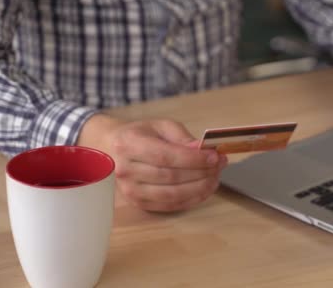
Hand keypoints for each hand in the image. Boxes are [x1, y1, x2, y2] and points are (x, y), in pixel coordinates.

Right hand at [77, 114, 226, 211]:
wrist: (113, 149)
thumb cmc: (140, 135)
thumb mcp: (160, 126)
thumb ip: (182, 137)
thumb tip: (201, 149)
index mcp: (129, 145)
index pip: (165, 156)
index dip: (194, 159)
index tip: (215, 156)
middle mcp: (126, 170)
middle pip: (171, 177)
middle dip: (202, 172)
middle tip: (220, 164)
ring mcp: (131, 190)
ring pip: (172, 195)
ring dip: (199, 188)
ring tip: (215, 177)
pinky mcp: (139, 203)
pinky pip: (170, 205)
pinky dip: (192, 199)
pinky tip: (204, 189)